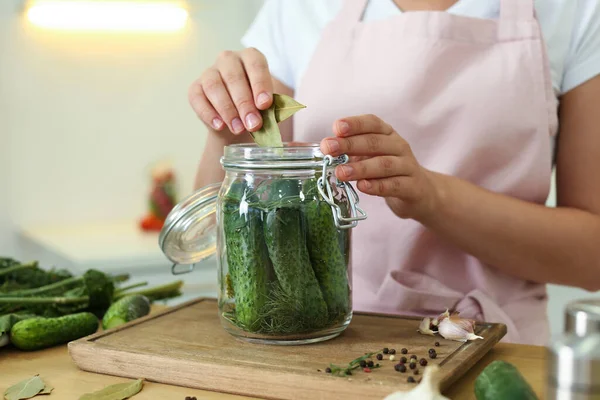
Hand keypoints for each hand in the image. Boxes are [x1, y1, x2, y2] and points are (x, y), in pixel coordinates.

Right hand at [188, 48, 272, 139]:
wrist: (238, 123)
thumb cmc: (256, 108)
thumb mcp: (267, 107)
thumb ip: (269, 108)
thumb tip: (269, 114)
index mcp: (250, 58)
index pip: (256, 64)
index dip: (260, 84)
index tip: (264, 104)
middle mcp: (229, 60)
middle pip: (234, 77)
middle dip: (244, 103)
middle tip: (253, 124)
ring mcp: (210, 72)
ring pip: (214, 86)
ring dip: (227, 110)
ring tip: (238, 129)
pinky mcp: (195, 88)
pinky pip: (198, 98)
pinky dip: (209, 114)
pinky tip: (220, 126)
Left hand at [319, 114, 440, 221]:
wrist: (419, 192)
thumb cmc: (388, 172)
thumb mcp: (371, 156)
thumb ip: (352, 152)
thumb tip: (326, 148)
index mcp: (387, 134)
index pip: (372, 123)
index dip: (354, 124)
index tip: (336, 128)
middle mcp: (399, 146)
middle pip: (375, 142)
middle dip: (349, 144)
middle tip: (329, 149)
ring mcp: (407, 166)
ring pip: (384, 164)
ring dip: (360, 168)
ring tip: (341, 172)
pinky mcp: (412, 187)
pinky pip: (394, 185)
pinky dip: (377, 186)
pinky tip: (362, 186)